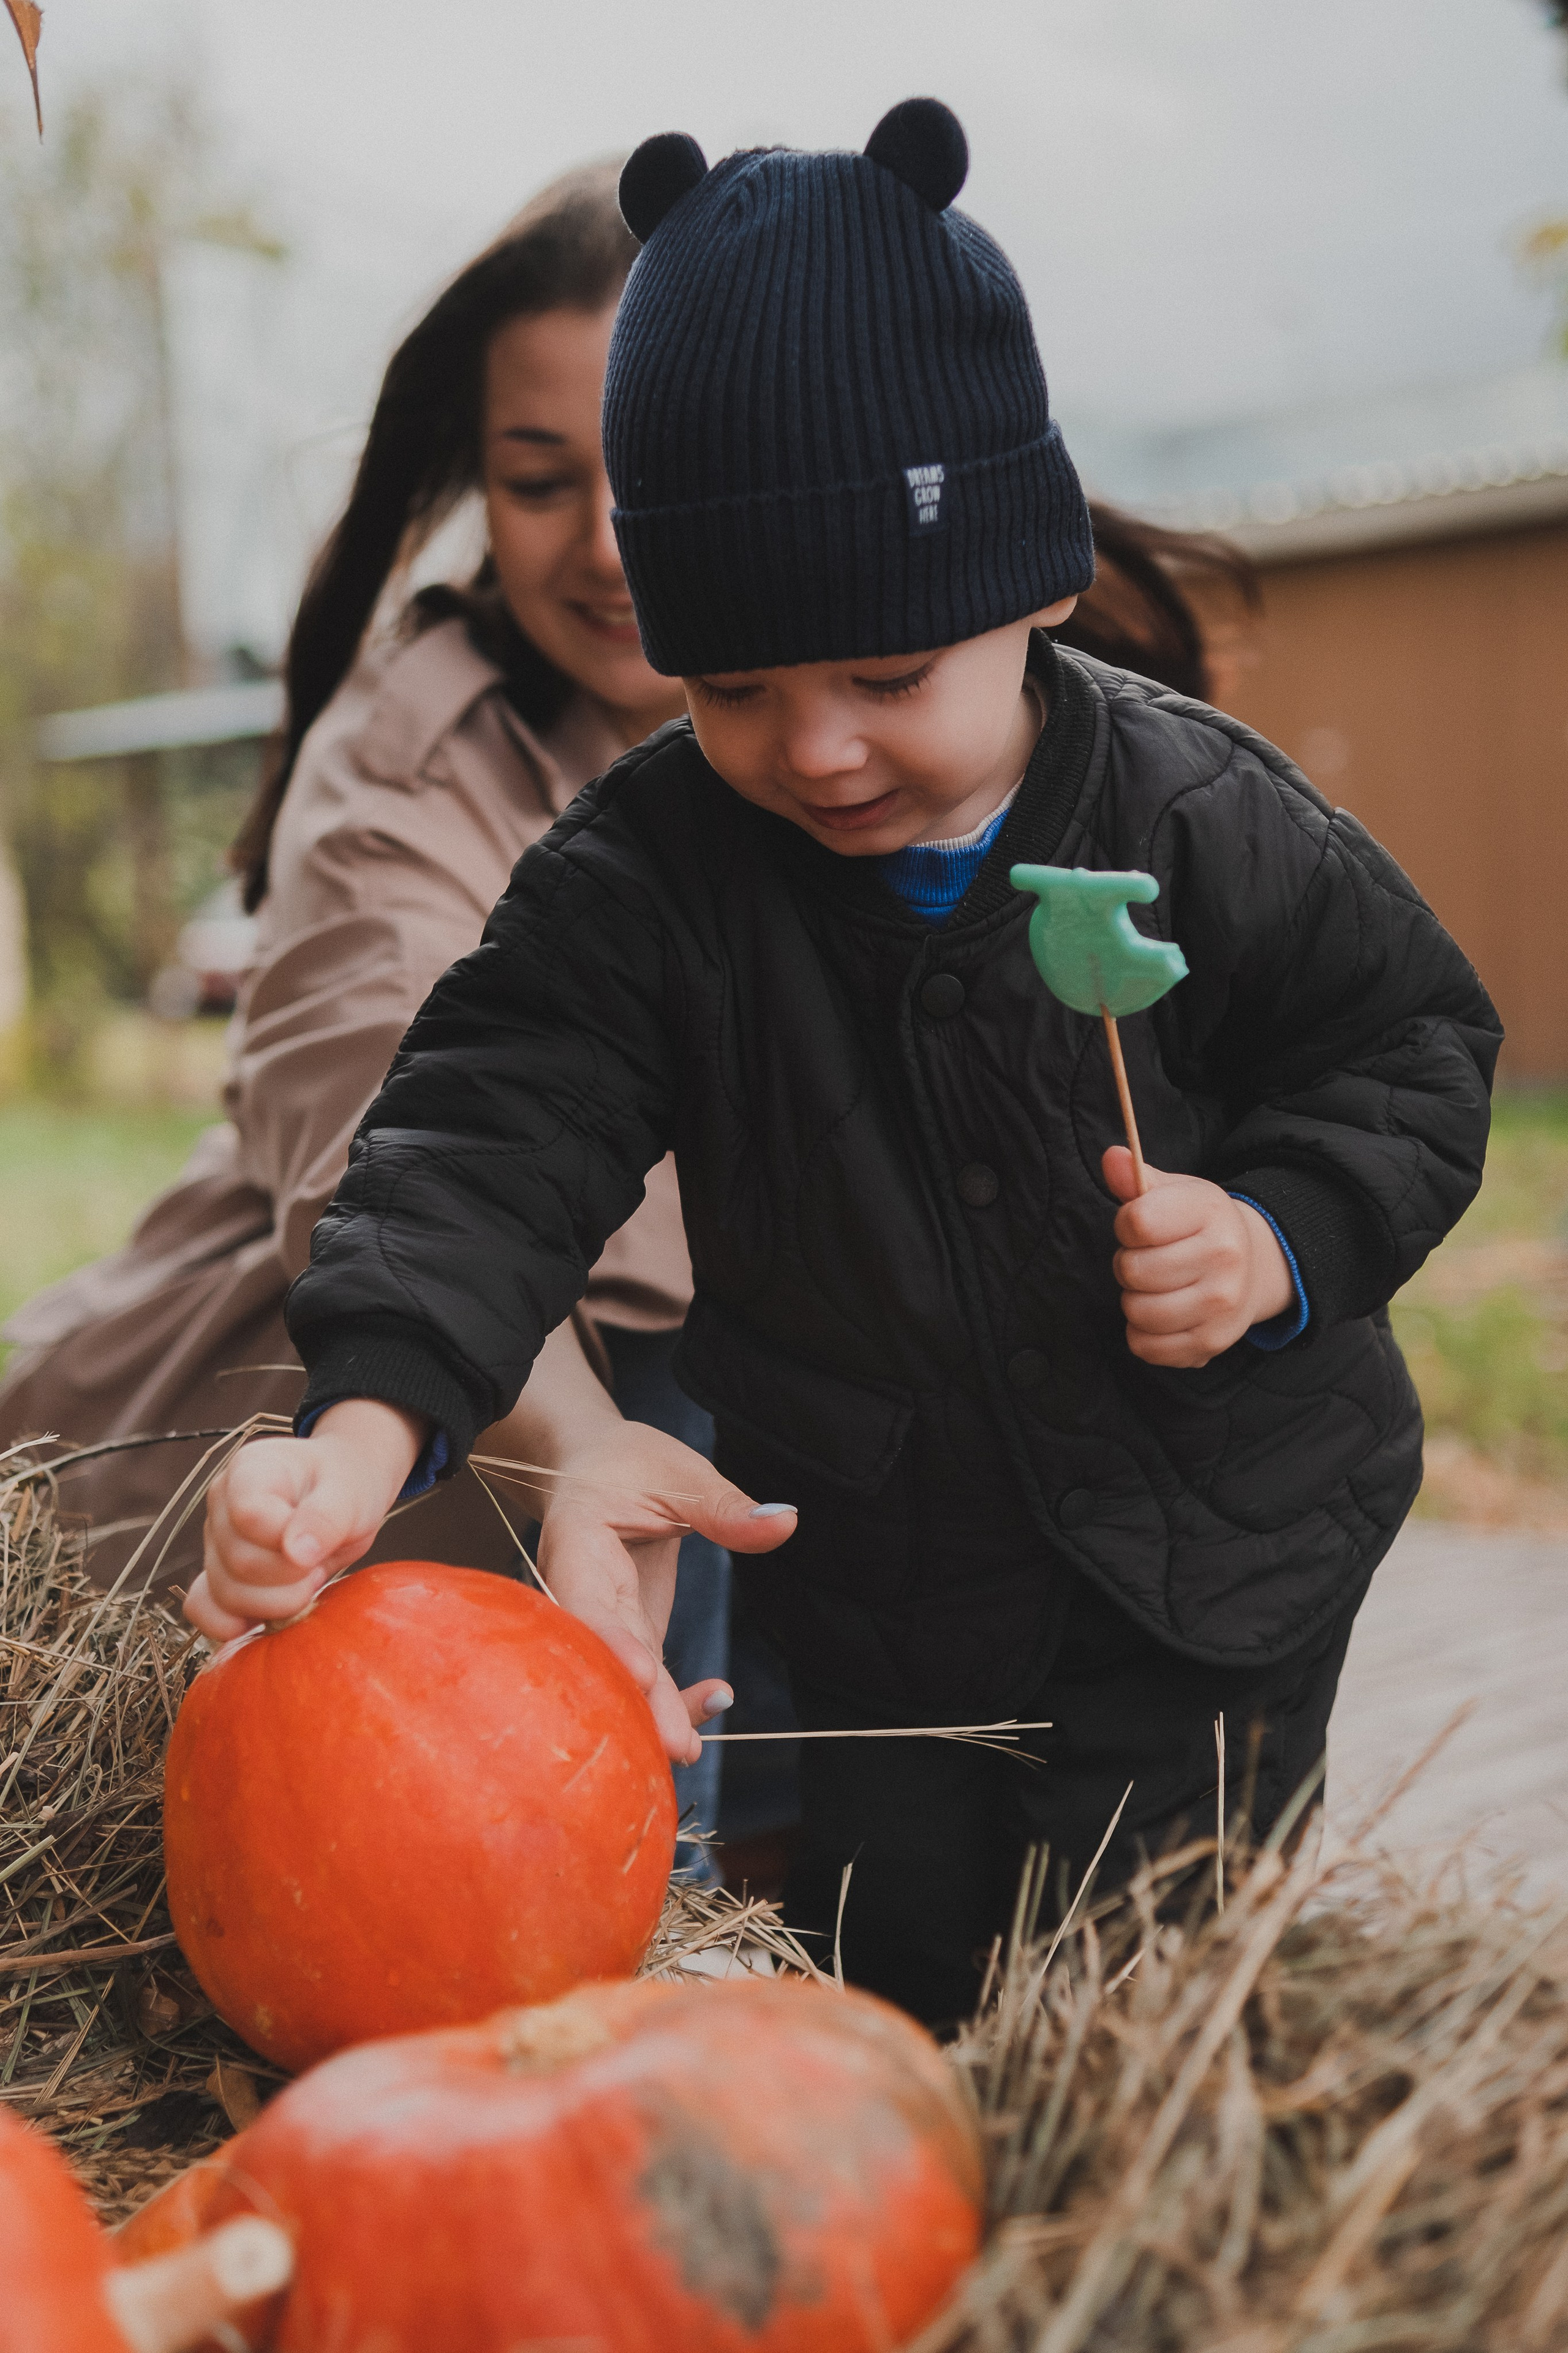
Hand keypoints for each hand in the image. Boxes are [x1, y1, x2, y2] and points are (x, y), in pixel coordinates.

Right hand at [185, 1400, 428, 1642]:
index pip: (249, 1515)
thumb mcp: (350, 1493)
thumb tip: (297, 1553)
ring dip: (273, 1604)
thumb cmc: (345, 1486)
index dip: (285, 1543)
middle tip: (319, 1566)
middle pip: (238, 1562)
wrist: (340, 1497)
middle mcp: (221, 1504)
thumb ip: (326, 1516)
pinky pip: (202, 1606)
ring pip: (223, 1592)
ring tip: (305, 1581)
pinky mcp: (217, 1574)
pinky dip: (226, 1624)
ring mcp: (215, 1542)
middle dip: (289, 1579)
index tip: (318, 1546)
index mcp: (250, 1471)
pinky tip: (256, 1625)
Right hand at [532, 1424, 796, 1764]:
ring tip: (690, 1749)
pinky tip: (715, 1700)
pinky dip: (672, 1697)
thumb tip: (784, 1524)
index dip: (610, 1637)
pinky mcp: (628, 1633)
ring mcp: (603, 1618)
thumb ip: (724, 1506)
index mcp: (577, 1540)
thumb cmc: (630, 1463)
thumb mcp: (679, 1472)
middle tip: (675, 1743)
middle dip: (634, 1701)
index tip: (643, 1672)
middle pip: (602, 1652)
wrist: (596, 1468)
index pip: (586, 1596)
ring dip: (653, 1714)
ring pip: (622, 1675)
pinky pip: (644, 1677)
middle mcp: (578, 1589)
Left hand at [1104, 1146, 1293, 1367]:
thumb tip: (1112, 1157)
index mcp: (1211, 1210)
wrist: (1253, 1267)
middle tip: (1150, 1260)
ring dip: (1134, 1301)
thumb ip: (1134, 1177)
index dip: (1126, 1226)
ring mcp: (1222, 1304)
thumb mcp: (1173, 1192)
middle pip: (1132, 1271)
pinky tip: (1161, 1316)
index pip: (1136, 1223)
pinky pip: (1147, 1347)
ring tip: (1156, 1288)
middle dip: (1128, 1265)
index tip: (1141, 1227)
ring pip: (1136, 1312)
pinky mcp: (1212, 1342)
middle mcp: (1224, 1257)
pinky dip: (1143, 1335)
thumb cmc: (1198, 1226)